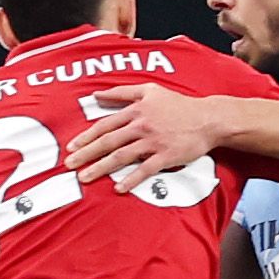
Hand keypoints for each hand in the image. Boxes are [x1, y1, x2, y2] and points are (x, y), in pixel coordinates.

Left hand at [66, 83, 214, 187]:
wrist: (208, 119)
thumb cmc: (178, 105)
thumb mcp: (150, 90)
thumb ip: (122, 92)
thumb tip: (97, 95)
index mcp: (136, 111)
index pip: (105, 124)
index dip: (86, 137)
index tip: (71, 147)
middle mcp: (141, 126)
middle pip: (108, 141)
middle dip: (86, 154)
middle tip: (69, 165)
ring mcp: (153, 142)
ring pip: (121, 156)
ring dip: (101, 168)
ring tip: (85, 178)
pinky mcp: (166, 156)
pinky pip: (145, 170)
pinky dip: (131, 179)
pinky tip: (118, 188)